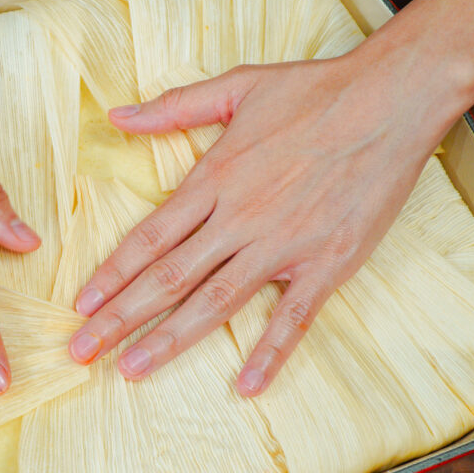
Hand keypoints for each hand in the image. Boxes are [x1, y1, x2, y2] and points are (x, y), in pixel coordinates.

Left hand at [68, 45, 467, 395]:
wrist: (392, 100)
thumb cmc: (315, 92)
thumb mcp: (236, 87)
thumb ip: (173, 107)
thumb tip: (116, 116)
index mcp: (215, 179)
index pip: (149, 238)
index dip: (111, 274)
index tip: (81, 304)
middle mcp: (240, 219)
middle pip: (168, 278)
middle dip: (120, 318)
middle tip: (83, 350)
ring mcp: (282, 246)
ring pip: (214, 302)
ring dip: (170, 339)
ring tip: (132, 369)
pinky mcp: (326, 264)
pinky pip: (293, 318)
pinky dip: (271, 353)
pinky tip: (246, 385)